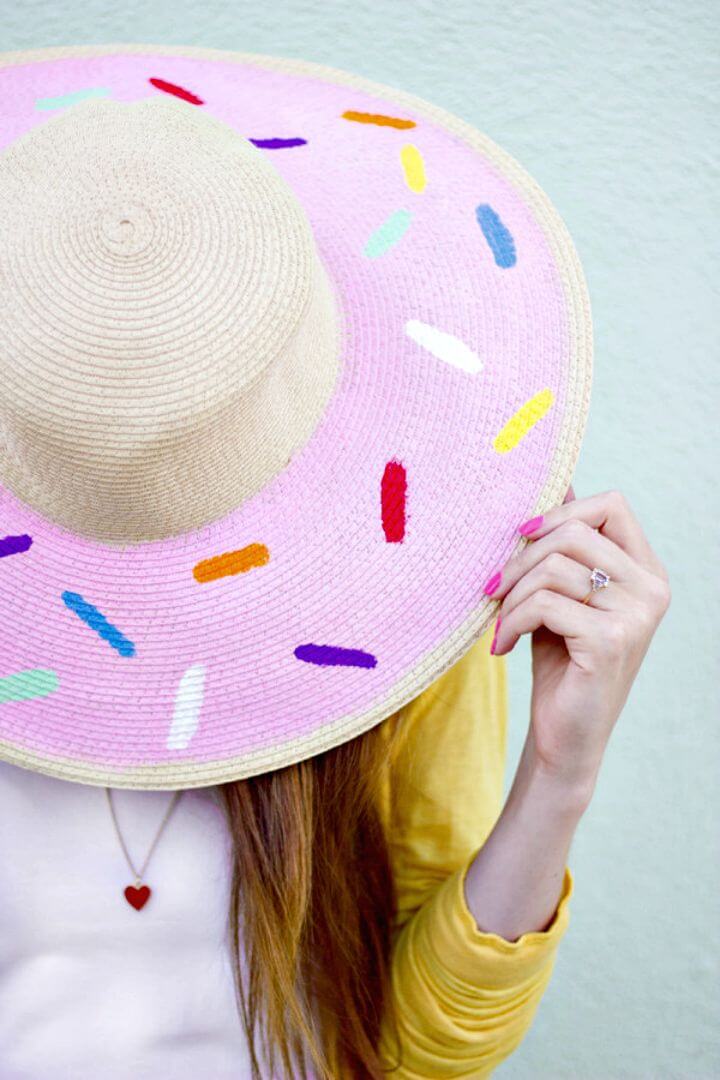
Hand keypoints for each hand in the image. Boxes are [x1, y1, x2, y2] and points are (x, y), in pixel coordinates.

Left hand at [485, 487, 670, 793]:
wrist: (566, 735)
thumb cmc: (561, 661)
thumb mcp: (561, 593)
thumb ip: (564, 546)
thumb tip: (555, 479)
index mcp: (646, 571)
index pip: (612, 505)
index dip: (561, 511)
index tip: (522, 537)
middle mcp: (652, 588)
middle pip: (574, 531)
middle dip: (521, 556)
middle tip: (494, 588)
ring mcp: (636, 615)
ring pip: (553, 567)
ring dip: (511, 595)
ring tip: (500, 623)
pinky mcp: (610, 641)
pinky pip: (545, 603)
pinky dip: (511, 620)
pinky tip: (502, 645)